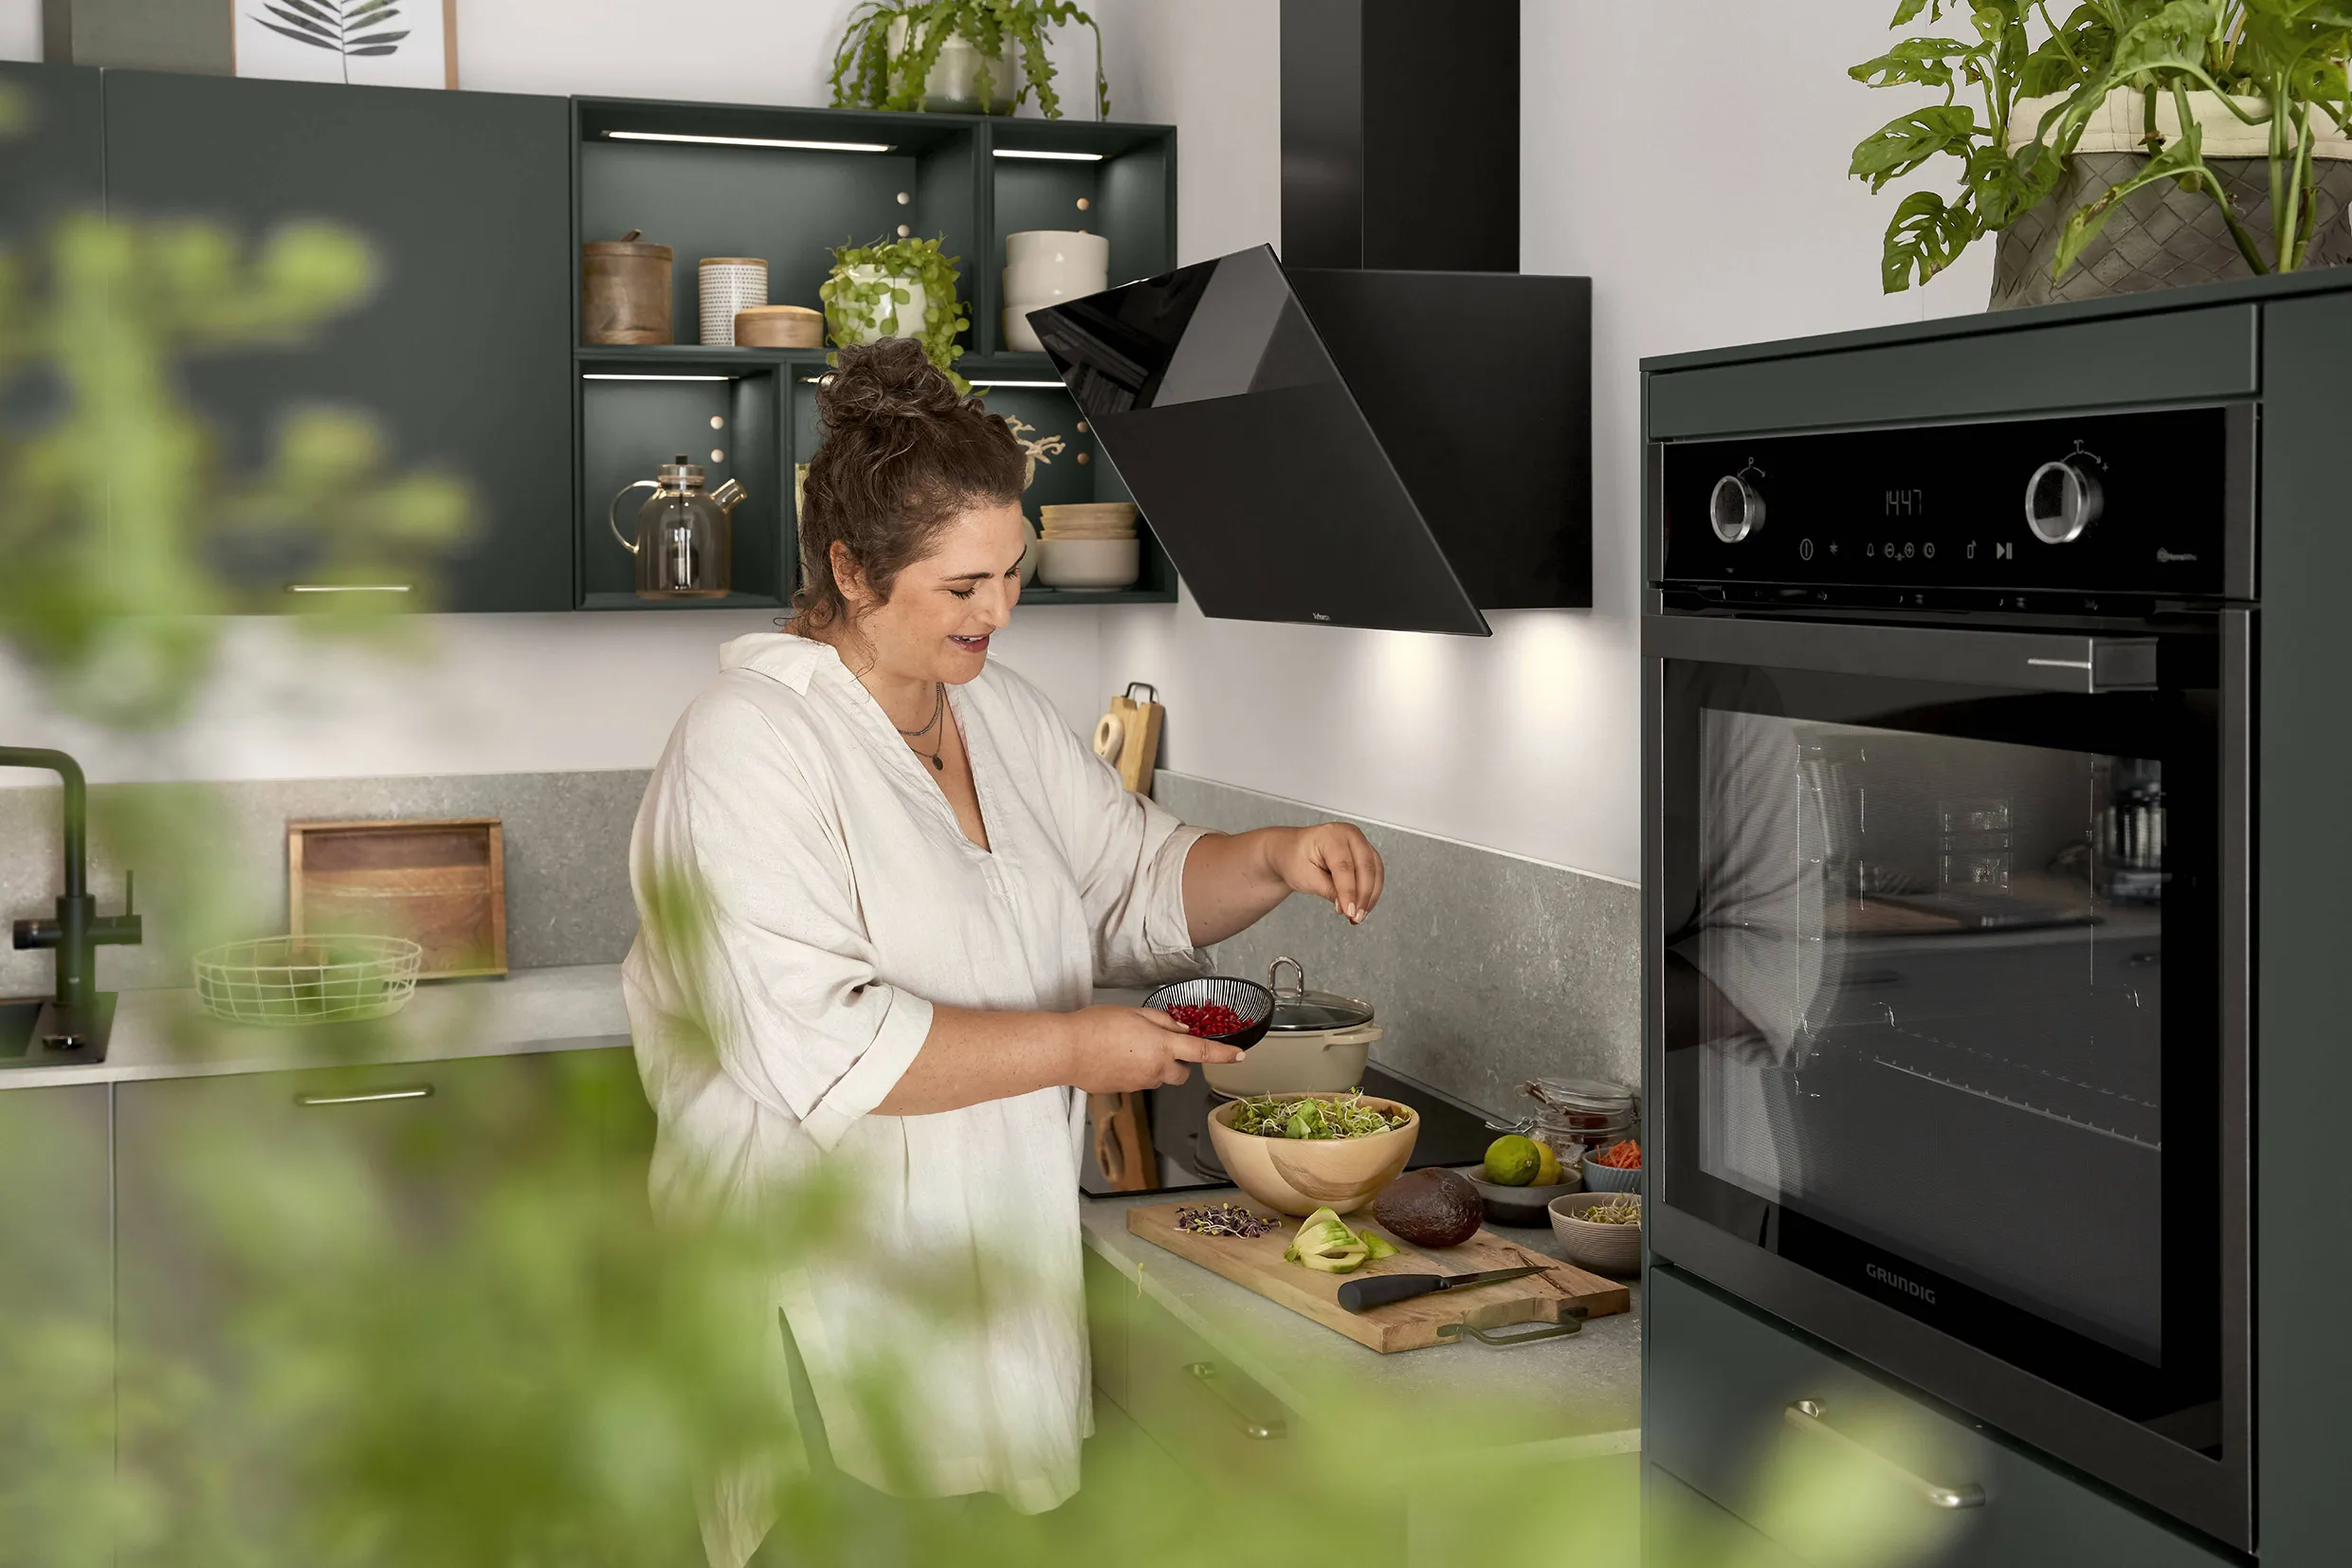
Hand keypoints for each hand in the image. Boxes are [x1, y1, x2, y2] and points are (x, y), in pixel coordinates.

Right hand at [1061, 1006, 1244, 1094]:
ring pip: (1160, 1078)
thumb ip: (1161, 1021)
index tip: (1240, 1056)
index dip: (1224, 1054)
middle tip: (1161, 1045)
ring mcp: (1140, 1083)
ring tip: (1130, 1048)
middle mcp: (1156, 1069)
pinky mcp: (1124, 1091)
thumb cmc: (1097, 1025)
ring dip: (1156, 1066)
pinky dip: (1136, 1071)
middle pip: (1182, 1073)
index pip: (1202, 1052)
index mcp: (1163, 1046)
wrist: (1067, 1051)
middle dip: (1180, 1063)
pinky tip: (1116, 1058)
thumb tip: (1179, 1028)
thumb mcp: (1134, 1012)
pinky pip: (1139, 1081)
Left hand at [1269, 823, 1384, 924]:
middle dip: (1363, 896)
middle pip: (1365, 867)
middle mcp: (1349, 834)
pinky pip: (1375, 872)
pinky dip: (1371, 891)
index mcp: (1330, 835)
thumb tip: (1347, 906)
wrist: (1292, 851)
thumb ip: (1328, 890)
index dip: (1349, 892)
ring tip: (1359, 915)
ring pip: (1375, 870)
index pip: (1344, 867)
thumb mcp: (1305, 877)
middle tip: (1356, 917)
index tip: (1349, 912)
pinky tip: (1363, 906)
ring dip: (1370, 896)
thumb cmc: (1294, 858)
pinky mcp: (1365, 852)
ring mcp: (1360, 841)